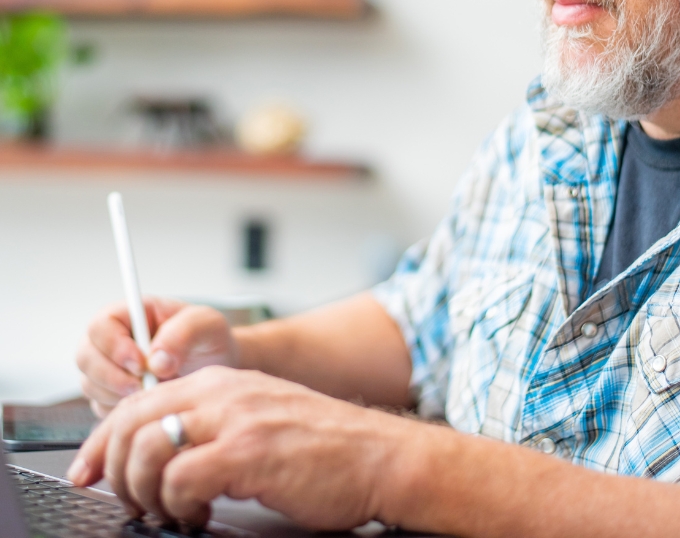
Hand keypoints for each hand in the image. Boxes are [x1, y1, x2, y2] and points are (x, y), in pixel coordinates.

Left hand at [67, 366, 405, 530]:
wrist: (377, 455)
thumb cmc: (324, 445)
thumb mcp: (261, 417)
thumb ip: (214, 424)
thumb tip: (160, 456)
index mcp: (224, 381)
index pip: (139, 401)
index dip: (101, 442)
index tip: (86, 473)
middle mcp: (224, 391)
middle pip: (131, 422)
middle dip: (113, 469)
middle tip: (129, 501)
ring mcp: (236, 418)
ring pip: (147, 450)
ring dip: (144, 492)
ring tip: (168, 512)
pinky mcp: (248, 452)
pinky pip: (180, 480)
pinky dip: (177, 507)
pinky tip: (198, 515)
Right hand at [76, 299, 237, 416]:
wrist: (216, 367)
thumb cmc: (209, 339)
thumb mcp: (207, 325)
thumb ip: (183, 333)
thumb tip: (156, 360)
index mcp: (132, 313)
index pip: (100, 325)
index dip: (113, 346)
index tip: (140, 363)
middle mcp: (113, 339)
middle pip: (85, 356)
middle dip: (111, 376)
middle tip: (143, 385)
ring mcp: (108, 367)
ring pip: (89, 384)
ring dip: (116, 394)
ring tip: (152, 392)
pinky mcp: (110, 394)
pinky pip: (99, 406)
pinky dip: (119, 410)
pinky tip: (147, 404)